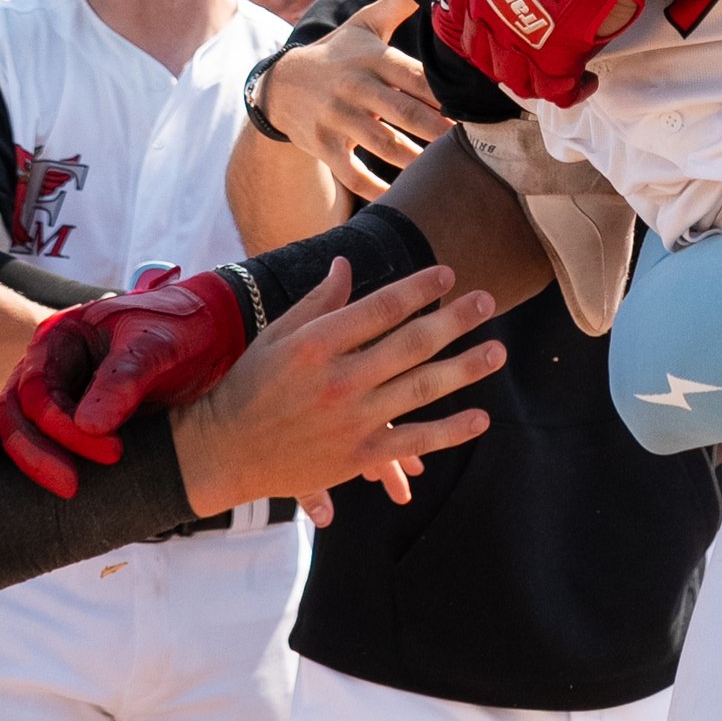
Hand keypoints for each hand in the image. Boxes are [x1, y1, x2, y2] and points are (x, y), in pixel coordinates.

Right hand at [0, 272, 246, 498]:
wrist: (212, 330)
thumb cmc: (183, 327)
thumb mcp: (159, 345)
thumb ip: (125, 378)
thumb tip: (89, 425)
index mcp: (61, 336)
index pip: (38, 390)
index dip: (64, 428)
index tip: (112, 451)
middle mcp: (48, 363)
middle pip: (13, 412)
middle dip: (35, 453)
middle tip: (71, 487)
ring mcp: (54, 389)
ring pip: (8, 424)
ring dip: (10, 460)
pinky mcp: (68, 415)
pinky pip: (28, 437)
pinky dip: (7, 461)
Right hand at [171, 261, 503, 515]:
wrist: (224, 451)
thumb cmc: (250, 385)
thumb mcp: (278, 335)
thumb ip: (319, 302)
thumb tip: (348, 264)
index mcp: (317, 342)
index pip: (381, 308)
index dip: (419, 289)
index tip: (448, 273)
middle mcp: (338, 379)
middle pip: (411, 344)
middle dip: (455, 320)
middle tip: (487, 301)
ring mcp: (351, 420)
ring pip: (421, 389)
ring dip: (465, 369)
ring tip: (497, 351)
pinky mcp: (357, 457)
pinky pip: (413, 442)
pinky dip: (449, 432)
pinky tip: (479, 418)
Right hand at [262, 0, 449, 200]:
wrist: (280, 84)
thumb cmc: (337, 53)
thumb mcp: (363, 25)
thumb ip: (397, 5)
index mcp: (372, 58)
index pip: (416, 76)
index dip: (445, 93)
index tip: (473, 106)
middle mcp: (355, 87)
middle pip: (404, 112)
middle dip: (438, 129)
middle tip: (469, 143)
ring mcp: (337, 118)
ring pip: (382, 145)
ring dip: (415, 160)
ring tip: (443, 169)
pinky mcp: (323, 145)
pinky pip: (352, 174)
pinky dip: (375, 188)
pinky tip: (400, 196)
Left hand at [431, 0, 672, 106]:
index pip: (455, 22)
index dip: (470, 30)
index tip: (485, 31)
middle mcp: (487, 14)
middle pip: (483, 55)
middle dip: (501, 58)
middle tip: (526, 53)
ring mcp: (519, 40)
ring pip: (516, 80)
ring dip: (533, 79)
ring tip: (554, 72)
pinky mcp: (557, 58)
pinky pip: (559, 91)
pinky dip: (574, 91)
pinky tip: (588, 82)